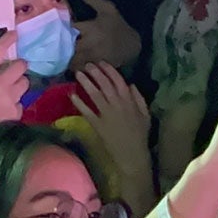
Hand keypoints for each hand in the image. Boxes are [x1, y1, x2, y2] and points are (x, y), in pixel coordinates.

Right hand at [0, 30, 28, 148]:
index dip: (8, 39)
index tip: (14, 34)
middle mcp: (0, 85)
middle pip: (20, 65)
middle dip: (19, 65)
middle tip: (14, 69)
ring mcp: (10, 99)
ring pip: (25, 82)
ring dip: (19, 83)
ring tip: (10, 89)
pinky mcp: (16, 113)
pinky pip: (21, 103)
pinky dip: (15, 104)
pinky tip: (5, 109)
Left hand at [71, 63, 152, 192]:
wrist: (132, 155)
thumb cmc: (140, 135)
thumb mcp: (145, 114)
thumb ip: (139, 98)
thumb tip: (131, 84)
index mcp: (129, 101)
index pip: (118, 80)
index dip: (109, 70)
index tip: (101, 63)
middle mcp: (117, 104)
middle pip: (105, 84)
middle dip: (95, 72)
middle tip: (87, 64)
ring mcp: (106, 114)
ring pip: (95, 94)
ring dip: (86, 83)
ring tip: (78, 74)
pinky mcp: (98, 125)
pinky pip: (87, 111)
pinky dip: (79, 103)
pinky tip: (72, 95)